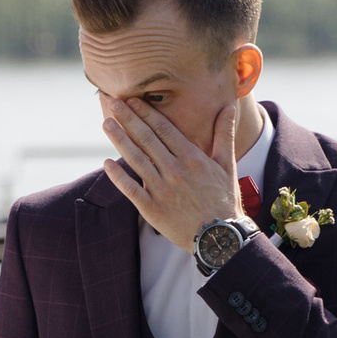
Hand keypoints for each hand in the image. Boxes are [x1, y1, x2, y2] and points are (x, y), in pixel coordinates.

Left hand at [101, 96, 241, 249]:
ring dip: (120, 140)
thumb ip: (224, 134)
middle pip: (146, 139)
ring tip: (107, 124)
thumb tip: (229, 107)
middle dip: (129, 119)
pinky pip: (130, 189)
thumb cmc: (225, 199)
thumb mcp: (227, 164)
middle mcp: (174, 171)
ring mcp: (161, 190)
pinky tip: (107, 163)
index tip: (133, 100)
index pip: (164, 129)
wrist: (220, 237)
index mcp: (192, 158)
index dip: (146, 113)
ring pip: (136, 159)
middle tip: (114, 103)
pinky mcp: (152, 209)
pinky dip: (118, 176)